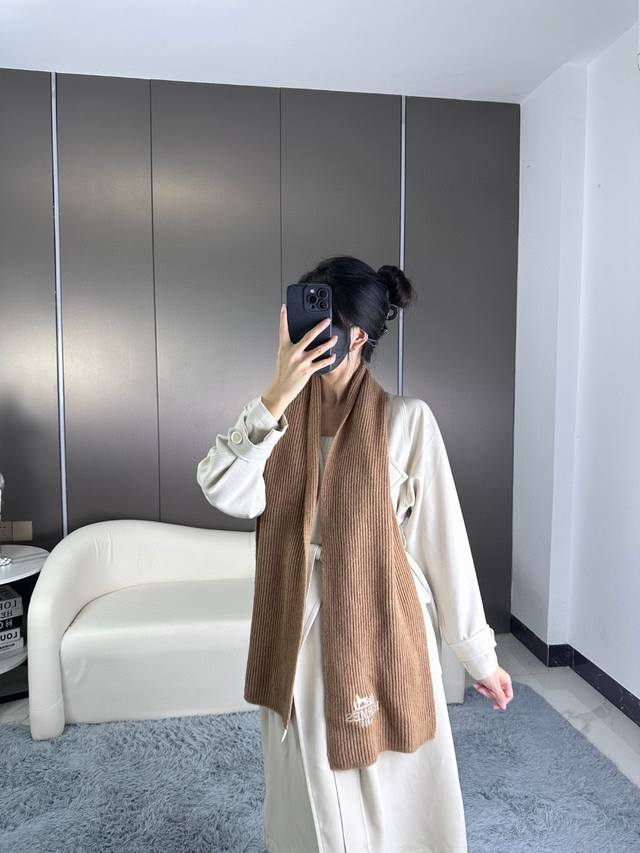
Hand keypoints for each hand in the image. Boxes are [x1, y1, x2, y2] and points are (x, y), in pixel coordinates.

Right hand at [261, 303, 336, 418]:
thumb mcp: (283, 357)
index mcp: (284, 348)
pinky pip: (321, 363)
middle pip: (308, 336)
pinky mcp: (307, 371)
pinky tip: (333, 356)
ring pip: (318, 349)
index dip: (282, 317)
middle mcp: (292, 353)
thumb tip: (303, 340)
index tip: (284, 307)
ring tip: (335, 338)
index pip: (282, 329)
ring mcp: (300, 362)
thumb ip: (290, 347)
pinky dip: (329, 359)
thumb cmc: (282, 373)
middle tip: (327, 320)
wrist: (280, 390)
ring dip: (329, 343)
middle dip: (319, 327)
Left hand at [472, 666, 512, 710]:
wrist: (477, 663)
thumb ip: (500, 697)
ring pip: (490, 691)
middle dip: (489, 694)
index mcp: (506, 681)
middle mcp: (501, 681)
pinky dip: (480, 686)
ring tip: (479, 686)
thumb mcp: (495, 686)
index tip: (495, 705)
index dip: (501, 702)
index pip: (508, 696)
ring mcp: (494, 680)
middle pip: (497, 695)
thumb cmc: (487, 671)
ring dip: (483, 690)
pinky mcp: (487, 680)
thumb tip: (504, 706)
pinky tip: (477, 684)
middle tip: (484, 690)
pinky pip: (485, 687)